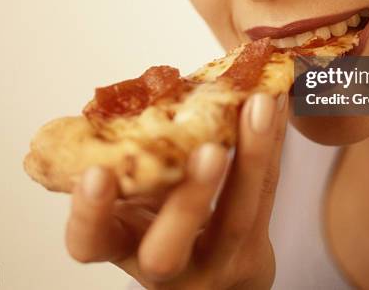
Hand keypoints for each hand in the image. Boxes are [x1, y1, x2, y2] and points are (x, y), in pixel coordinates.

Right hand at [65, 91, 288, 289]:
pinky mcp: (255, 251)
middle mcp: (165, 266)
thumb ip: (133, 161)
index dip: (90, 213)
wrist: (214, 273)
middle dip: (187, 199)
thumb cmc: (162, 222)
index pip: (91, 242)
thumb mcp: (136, 197)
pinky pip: (268, 193)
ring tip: (259, 104)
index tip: (96, 172)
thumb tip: (132, 96)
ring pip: (236, 218)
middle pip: (168, 250)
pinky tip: (278, 105)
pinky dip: (272, 143)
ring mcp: (215, 263)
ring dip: (250, 156)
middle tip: (209, 151)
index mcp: (122, 244)